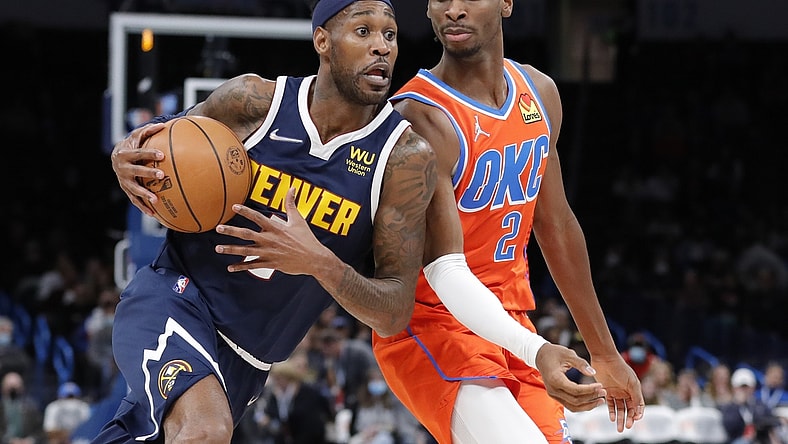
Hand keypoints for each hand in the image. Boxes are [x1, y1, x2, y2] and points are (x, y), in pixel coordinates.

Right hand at [110, 122, 165, 215]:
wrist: (116, 157)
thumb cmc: (131, 144)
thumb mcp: (137, 136)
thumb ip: (148, 131)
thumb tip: (164, 125)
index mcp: (125, 154)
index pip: (138, 153)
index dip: (149, 154)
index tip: (161, 155)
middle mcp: (122, 168)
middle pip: (136, 171)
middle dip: (148, 173)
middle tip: (162, 175)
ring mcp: (123, 180)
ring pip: (134, 189)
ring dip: (144, 194)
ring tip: (156, 200)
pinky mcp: (126, 189)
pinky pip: (134, 200)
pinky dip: (143, 207)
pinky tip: (153, 214)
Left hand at [215, 188, 333, 275]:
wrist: (314, 259)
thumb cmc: (307, 239)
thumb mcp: (299, 220)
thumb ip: (291, 204)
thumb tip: (292, 188)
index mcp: (276, 228)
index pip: (257, 217)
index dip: (245, 211)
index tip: (234, 206)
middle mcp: (270, 240)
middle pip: (246, 234)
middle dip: (231, 231)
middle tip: (218, 228)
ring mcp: (269, 253)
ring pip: (246, 251)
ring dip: (231, 249)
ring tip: (218, 248)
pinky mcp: (271, 264)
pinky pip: (253, 265)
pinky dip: (241, 267)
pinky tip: (230, 268)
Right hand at [535, 343, 605, 411]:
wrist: (540, 355)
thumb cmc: (553, 353)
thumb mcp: (568, 354)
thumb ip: (581, 364)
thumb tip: (593, 373)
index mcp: (555, 379)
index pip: (575, 390)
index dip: (589, 389)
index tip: (600, 385)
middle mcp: (553, 389)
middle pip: (575, 400)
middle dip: (591, 397)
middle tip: (603, 392)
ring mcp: (553, 394)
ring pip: (573, 406)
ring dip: (588, 405)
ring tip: (600, 400)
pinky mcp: (556, 395)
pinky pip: (570, 404)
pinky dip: (581, 404)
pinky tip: (591, 400)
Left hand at [589, 354, 645, 431]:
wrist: (604, 358)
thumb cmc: (620, 368)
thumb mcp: (631, 382)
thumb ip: (636, 396)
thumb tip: (640, 410)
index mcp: (634, 390)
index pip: (638, 405)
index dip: (638, 413)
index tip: (636, 420)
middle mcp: (626, 392)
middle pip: (628, 409)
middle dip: (628, 419)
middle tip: (627, 427)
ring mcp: (616, 392)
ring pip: (619, 409)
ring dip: (620, 418)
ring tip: (619, 428)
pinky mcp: (606, 391)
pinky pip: (610, 404)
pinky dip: (611, 412)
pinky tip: (612, 418)